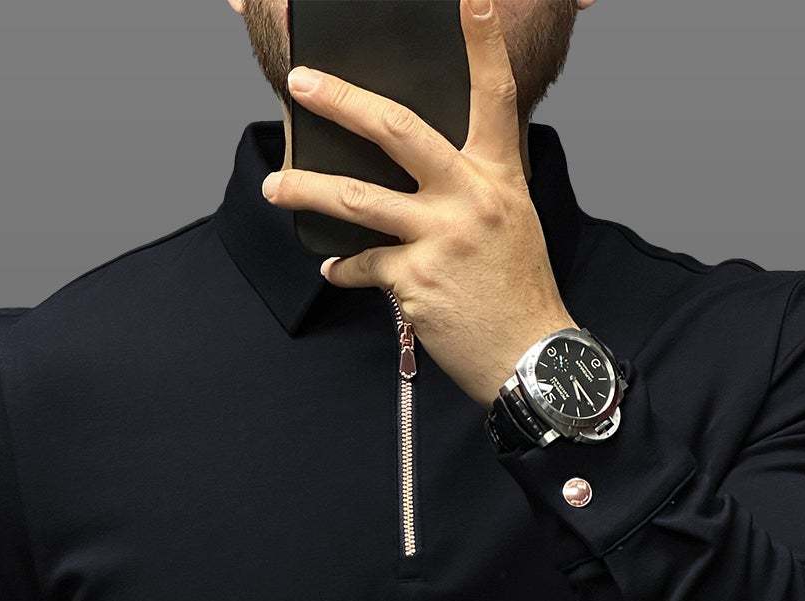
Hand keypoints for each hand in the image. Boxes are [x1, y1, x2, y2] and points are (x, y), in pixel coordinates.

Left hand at [260, 0, 578, 407]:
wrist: (528, 356)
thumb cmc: (517, 287)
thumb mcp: (511, 217)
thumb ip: (471, 181)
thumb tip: (419, 163)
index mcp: (497, 173)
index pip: (494, 93)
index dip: (484, 40)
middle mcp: (470, 196)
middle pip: (396, 130)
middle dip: (341, 102)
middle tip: (301, 83)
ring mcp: (440, 237)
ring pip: (357, 199)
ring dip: (306, 190)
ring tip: (276, 187)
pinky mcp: (416, 280)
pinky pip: (362, 264)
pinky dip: (343, 268)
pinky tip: (333, 269)